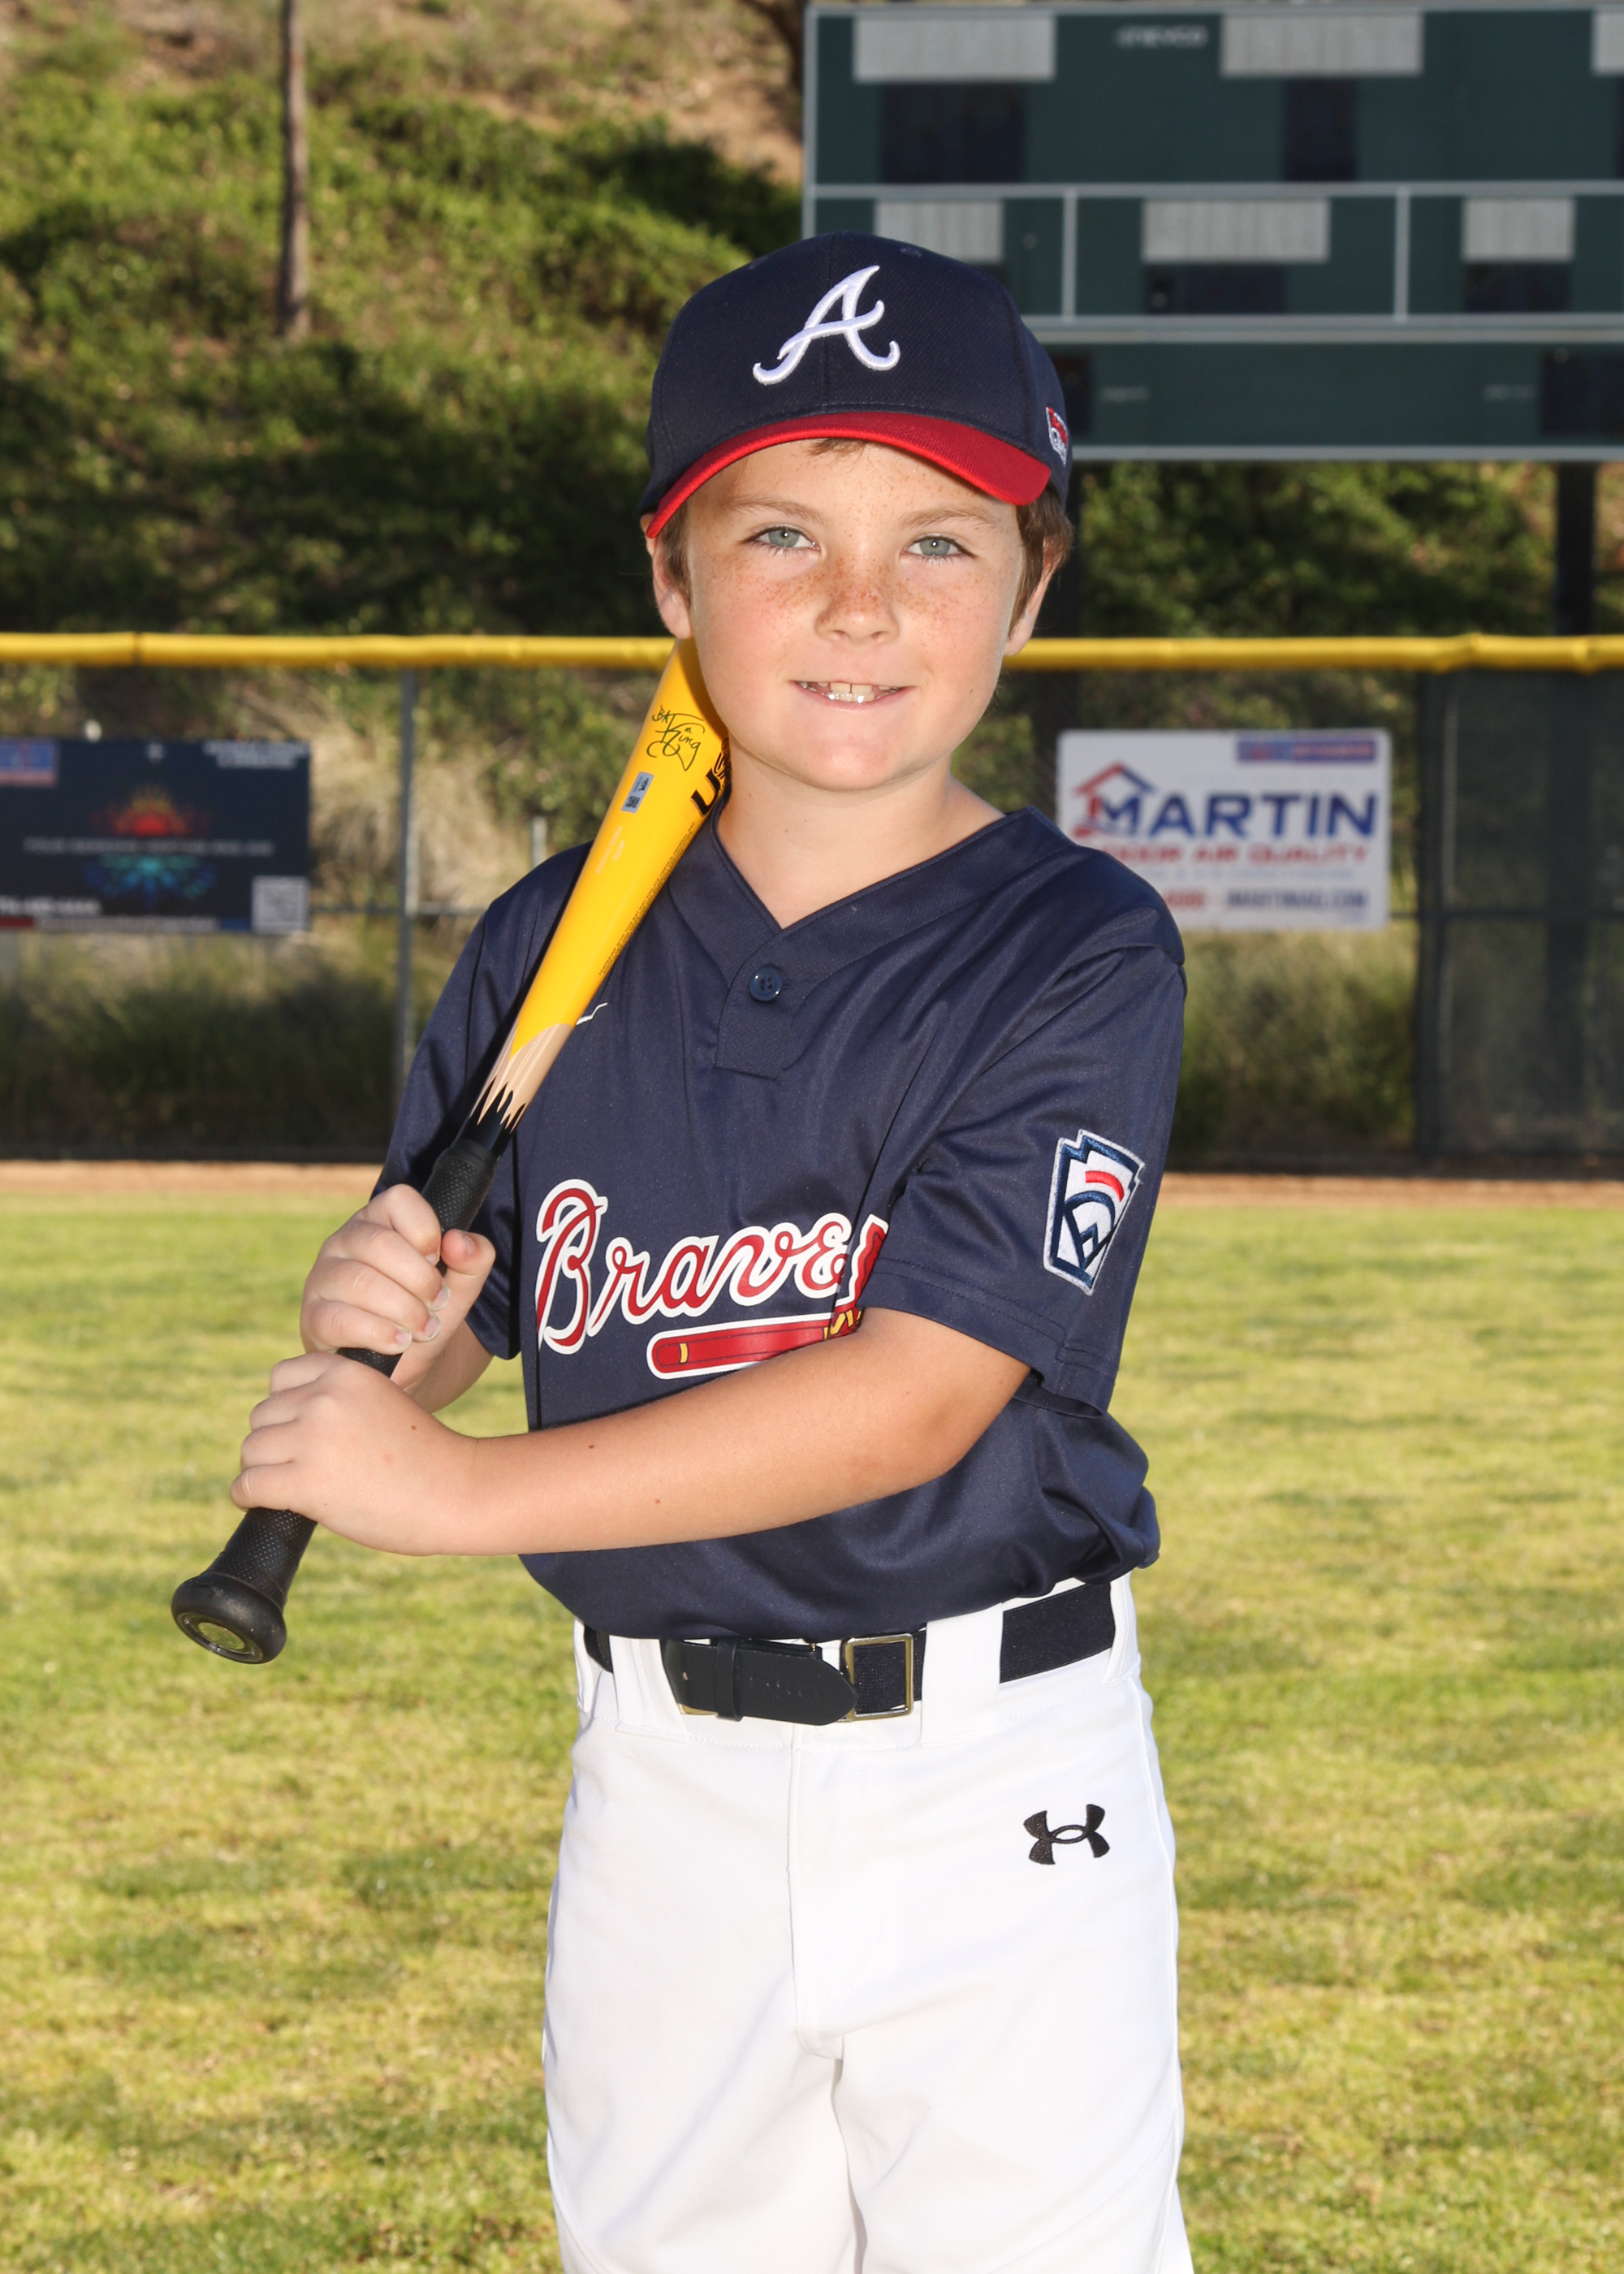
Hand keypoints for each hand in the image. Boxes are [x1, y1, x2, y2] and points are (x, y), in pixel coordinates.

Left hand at [230, 1351, 479, 1553]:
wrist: (455, 1492)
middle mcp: (324, 1398)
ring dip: (262, 1470)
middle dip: (274, 1443)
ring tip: (288, 1487)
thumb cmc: (422, 1455)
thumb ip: (337, 1400)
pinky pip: (248, 1485)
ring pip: (251, 1450)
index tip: (300, 1433)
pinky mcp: (305, 1481)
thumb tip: (278, 1422)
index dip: (285, 1408)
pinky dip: (248, 1497)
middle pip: (261, 1417)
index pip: (280, 1378)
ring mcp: (313, 1438)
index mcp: (345, 1372)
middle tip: (299, 1467)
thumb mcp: (381, 1402)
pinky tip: (268, 1504)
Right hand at [300, 1184, 494, 1394]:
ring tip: (424, 1329)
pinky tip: (399, 1342)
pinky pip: (339, 1319)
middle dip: (421, 1280)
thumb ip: (473, 1261)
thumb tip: (459, 1241)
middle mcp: (345, 1240)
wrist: (399, 1365)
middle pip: (381, 1244)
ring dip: (403, 1310)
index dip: (426, 1231)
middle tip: (437, 1304)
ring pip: (360, 1282)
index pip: (400, 1200)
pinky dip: (377, 1332)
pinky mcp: (314, 1316)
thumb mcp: (458, 1288)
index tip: (438, 1261)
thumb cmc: (424, 1314)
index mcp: (379, 1220)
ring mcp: (323, 1277)